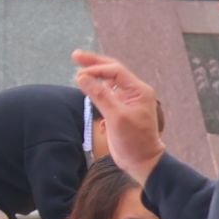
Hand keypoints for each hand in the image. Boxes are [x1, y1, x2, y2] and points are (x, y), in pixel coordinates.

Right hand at [74, 51, 165, 182]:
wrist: (143, 162)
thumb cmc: (134, 141)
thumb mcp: (116, 117)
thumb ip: (99, 95)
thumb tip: (82, 77)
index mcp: (138, 90)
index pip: (115, 70)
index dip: (96, 69)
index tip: (79, 74)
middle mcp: (134, 92)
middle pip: (112, 72)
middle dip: (94, 64)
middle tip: (75, 56)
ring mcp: (127, 101)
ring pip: (109, 82)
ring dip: (94, 76)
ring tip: (79, 70)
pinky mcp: (121, 110)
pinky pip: (107, 94)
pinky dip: (96, 90)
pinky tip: (87, 88)